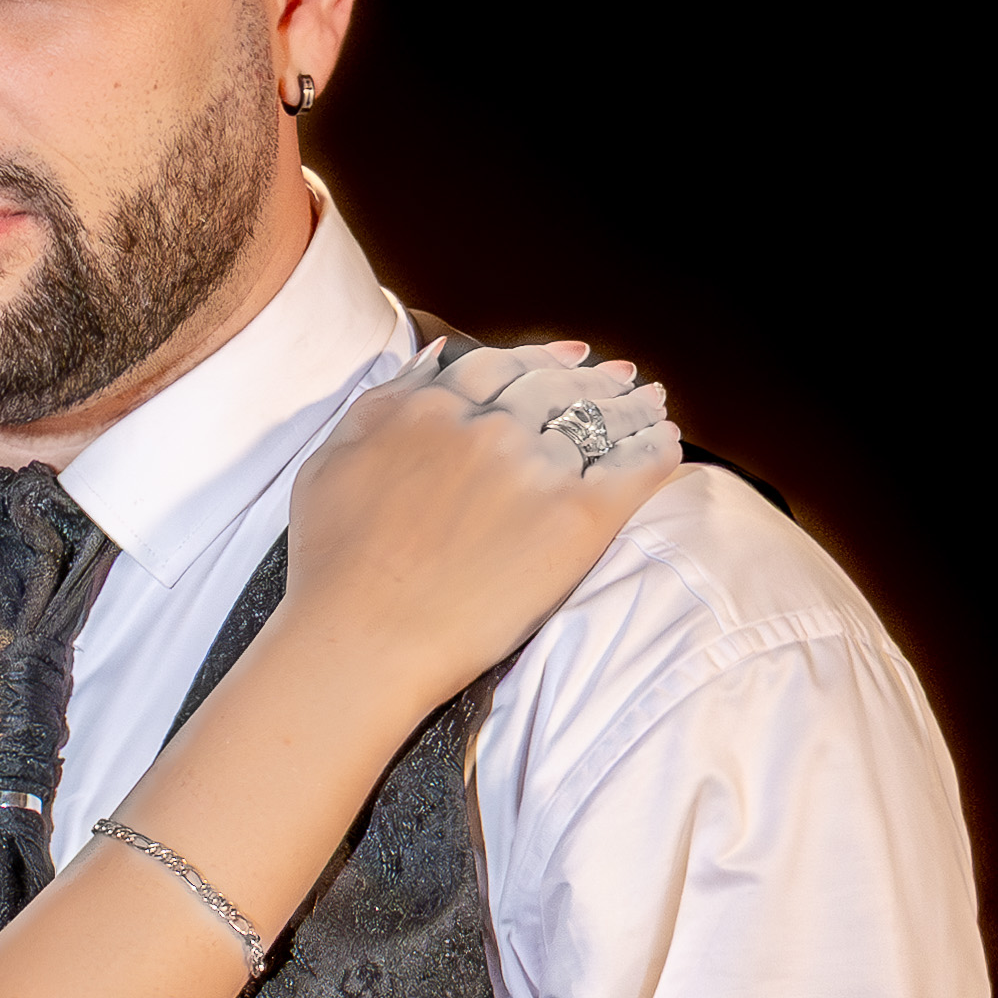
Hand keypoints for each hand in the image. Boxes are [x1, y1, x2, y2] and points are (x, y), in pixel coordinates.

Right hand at [282, 338, 677, 721]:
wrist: (360, 639)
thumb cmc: (331, 566)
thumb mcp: (330, 461)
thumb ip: (382, 403)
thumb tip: (433, 358)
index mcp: (430, 410)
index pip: (498, 367)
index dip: (539, 359)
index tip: (569, 358)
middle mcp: (487, 429)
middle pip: (553, 387)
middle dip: (591, 379)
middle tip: (621, 378)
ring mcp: (534, 470)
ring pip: (598, 421)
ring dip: (631, 407)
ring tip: (651, 404)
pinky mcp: (576, 520)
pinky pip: (633, 470)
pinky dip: (655, 450)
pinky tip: (667, 443)